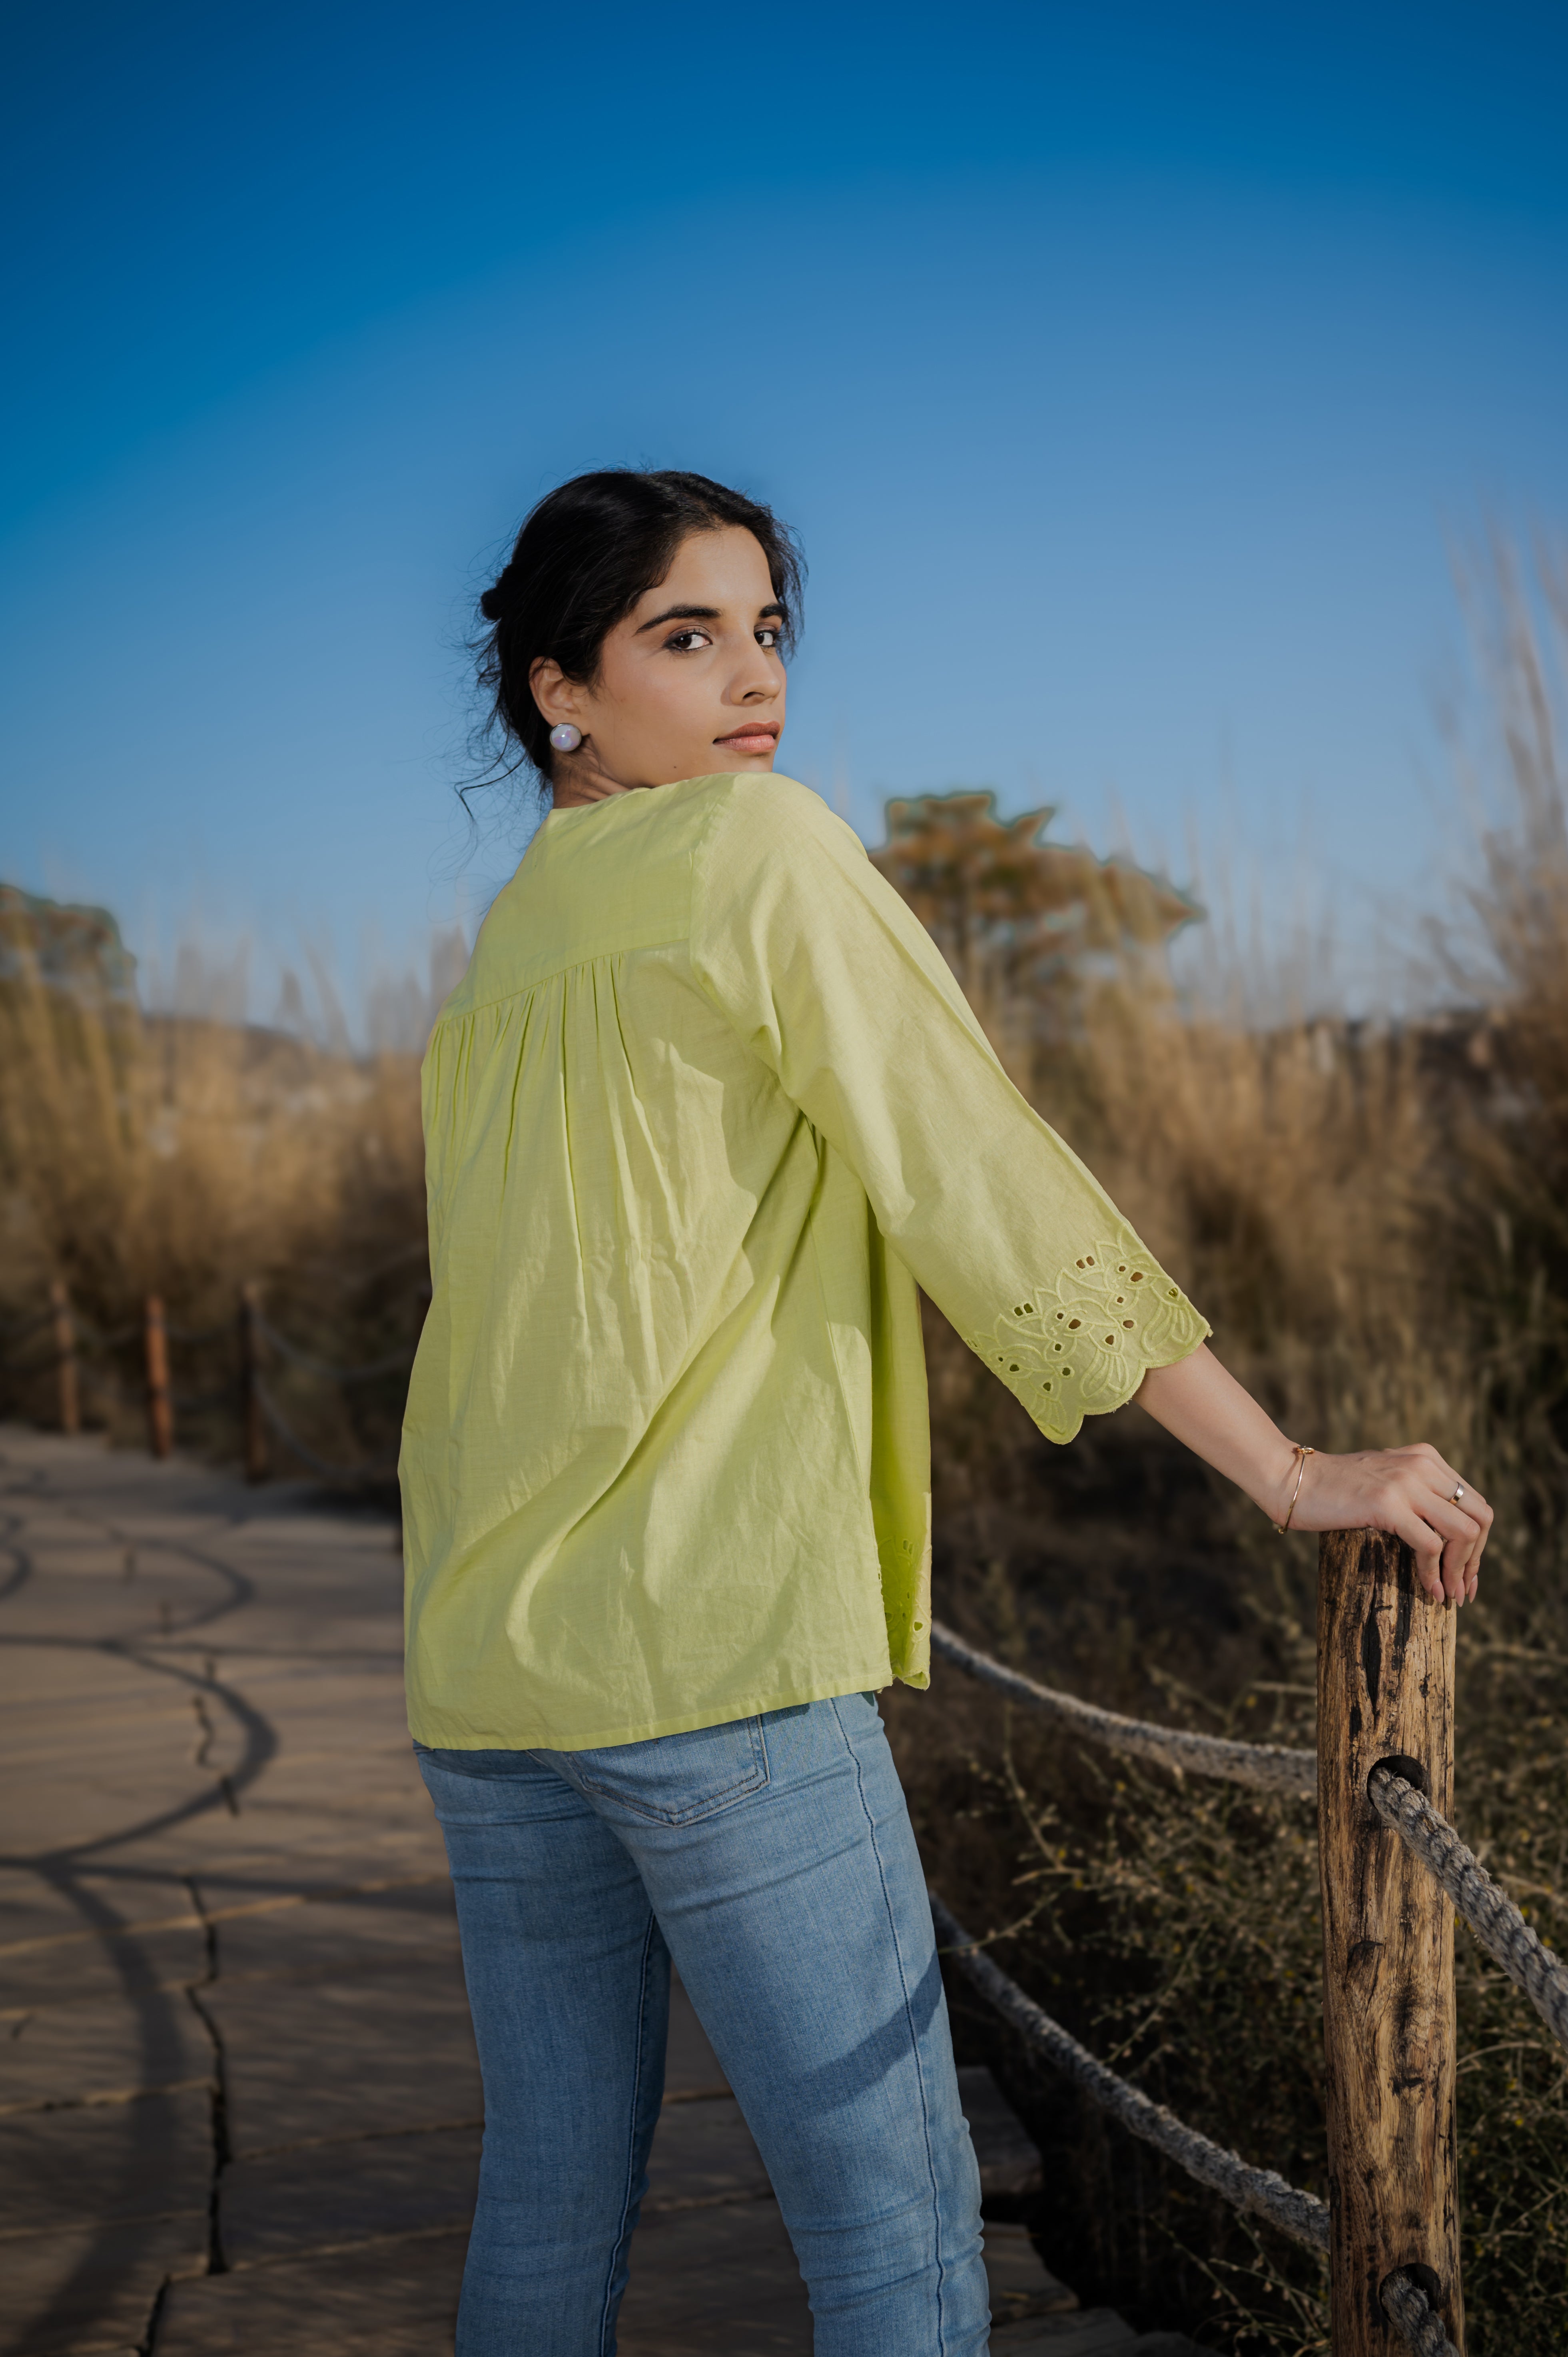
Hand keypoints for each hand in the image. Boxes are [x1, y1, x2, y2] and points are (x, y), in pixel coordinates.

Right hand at [1135, 1348, 1491, 1607]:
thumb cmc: (1331, 1490)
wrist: (1290, 1480)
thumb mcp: (1384, 1483)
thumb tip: (1445, 1541)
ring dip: (1461, 1571)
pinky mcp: (1387, 1503)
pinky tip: (1428, 1592)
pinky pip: (1431, 1545)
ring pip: (1463, 1532)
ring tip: (1449, 1597)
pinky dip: (1434, 1574)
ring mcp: (1406, 1482)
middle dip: (1476, 1560)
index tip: (1467, 1576)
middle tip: (1463, 1592)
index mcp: (1426, 1458)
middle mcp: (1422, 1465)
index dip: (1479, 1545)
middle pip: (1480, 1517)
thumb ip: (1415, 1495)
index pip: (1476, 1503)